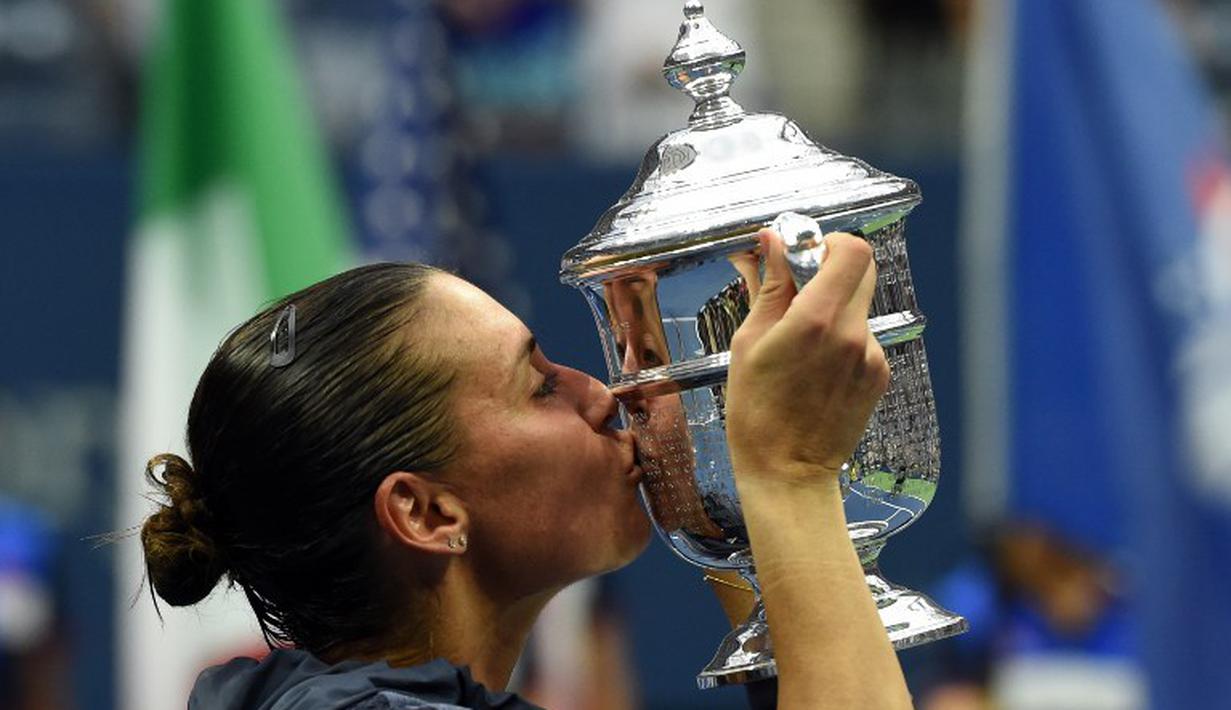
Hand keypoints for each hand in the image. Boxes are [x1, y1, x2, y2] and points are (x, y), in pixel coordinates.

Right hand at [724, 229, 888, 482]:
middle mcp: (853, 334)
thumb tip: (773, 244)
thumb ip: (769, 288)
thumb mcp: (748, 344)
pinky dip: (840, 337)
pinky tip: (813, 367)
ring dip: (832, 306)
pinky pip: (861, 336)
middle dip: (831, 267)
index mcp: (817, 321)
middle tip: (799, 284)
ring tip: (799, 342)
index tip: (803, 252)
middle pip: (863, 270)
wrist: (788, 474)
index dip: (829, 242)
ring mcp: (871, 356)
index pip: (852, 251)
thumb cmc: (757, 415)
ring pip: (858, 304)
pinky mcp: (878, 375)